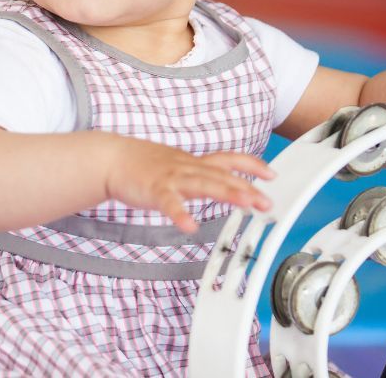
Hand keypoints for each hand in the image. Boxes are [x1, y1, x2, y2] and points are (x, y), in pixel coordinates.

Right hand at [104, 136, 275, 233]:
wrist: (114, 158)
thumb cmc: (145, 164)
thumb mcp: (179, 165)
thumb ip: (200, 174)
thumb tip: (221, 183)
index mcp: (194, 163)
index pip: (229, 160)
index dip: (252, 166)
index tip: (271, 174)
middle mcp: (188, 168)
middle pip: (222, 176)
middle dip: (247, 188)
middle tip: (267, 202)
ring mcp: (172, 178)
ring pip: (203, 184)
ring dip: (226, 193)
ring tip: (246, 204)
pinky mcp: (154, 190)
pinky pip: (169, 203)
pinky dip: (180, 214)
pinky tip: (190, 226)